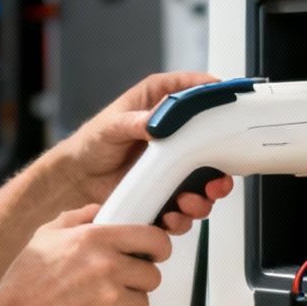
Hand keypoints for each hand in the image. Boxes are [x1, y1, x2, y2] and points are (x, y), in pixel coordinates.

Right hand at [0, 205, 170, 305]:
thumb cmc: (24, 282)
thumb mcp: (44, 237)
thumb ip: (76, 218)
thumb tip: (99, 211)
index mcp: (95, 239)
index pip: (153, 238)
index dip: (159, 246)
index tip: (155, 253)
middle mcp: (107, 267)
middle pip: (152, 275)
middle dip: (139, 279)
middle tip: (118, 282)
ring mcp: (111, 299)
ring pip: (142, 302)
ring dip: (126, 304)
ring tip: (98, 303)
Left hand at [56, 72, 236, 233]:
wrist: (77, 178)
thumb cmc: (91, 143)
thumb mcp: (111, 126)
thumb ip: (136, 122)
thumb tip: (156, 121)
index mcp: (162, 103)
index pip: (197, 90)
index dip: (216, 94)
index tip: (230, 104)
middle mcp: (174, 132)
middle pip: (213, 140)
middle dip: (221, 164)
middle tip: (216, 180)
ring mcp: (174, 162)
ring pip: (205, 180)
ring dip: (204, 196)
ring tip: (189, 202)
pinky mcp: (168, 188)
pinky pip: (186, 205)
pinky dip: (183, 215)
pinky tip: (171, 215)